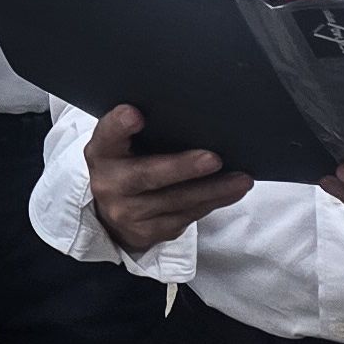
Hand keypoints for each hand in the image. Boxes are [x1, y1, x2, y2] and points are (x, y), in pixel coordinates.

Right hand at [83, 101, 251, 253]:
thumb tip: (191, 111)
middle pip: (147, 175)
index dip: (119, 125)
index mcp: (102, 151)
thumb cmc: (129, 162)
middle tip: (213, 159)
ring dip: (212, 190)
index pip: (107, 134)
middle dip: (182, 168)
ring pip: (176, 201)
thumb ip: (142, 129)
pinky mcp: (148, 232)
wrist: (114, 210)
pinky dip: (212, 203)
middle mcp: (109, 184)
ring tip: (240, 179)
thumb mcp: (123, 143)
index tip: (135, 114)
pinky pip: (185, 217)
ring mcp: (128, 213)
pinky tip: (232, 192)